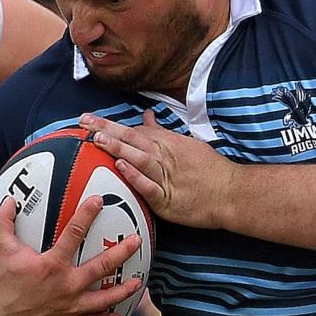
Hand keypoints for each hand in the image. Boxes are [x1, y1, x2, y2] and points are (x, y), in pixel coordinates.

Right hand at [0, 196, 143, 315]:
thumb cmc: (0, 283)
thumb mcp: (1, 249)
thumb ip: (4, 222)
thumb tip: (8, 200)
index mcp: (52, 264)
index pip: (74, 233)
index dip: (87, 214)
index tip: (99, 201)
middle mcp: (67, 285)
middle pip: (102, 267)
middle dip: (122, 252)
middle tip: (137, 241)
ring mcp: (70, 306)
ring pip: (105, 298)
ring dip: (123, 290)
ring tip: (138, 281)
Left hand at [81, 110, 234, 228]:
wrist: (231, 192)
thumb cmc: (209, 170)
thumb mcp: (186, 144)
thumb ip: (162, 133)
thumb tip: (147, 116)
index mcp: (166, 143)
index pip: (132, 130)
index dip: (108, 124)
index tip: (87, 119)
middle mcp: (164, 156)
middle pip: (132, 139)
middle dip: (106, 130)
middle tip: (83, 123)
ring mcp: (166, 178)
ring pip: (139, 158)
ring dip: (117, 148)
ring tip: (97, 139)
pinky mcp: (168, 200)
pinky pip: (149, 186)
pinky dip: (135, 176)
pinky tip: (121, 168)